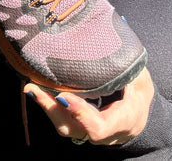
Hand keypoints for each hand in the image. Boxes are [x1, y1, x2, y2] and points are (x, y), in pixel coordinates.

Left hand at [24, 68, 153, 145]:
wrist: (138, 117)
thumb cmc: (140, 95)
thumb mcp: (141, 80)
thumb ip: (128, 68)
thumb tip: (116, 39)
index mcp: (122, 122)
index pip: (98, 126)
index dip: (80, 113)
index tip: (63, 96)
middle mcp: (103, 133)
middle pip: (73, 128)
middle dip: (52, 108)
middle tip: (34, 89)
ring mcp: (88, 132)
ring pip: (64, 125)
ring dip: (46, 106)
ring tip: (31, 88)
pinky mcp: (77, 126)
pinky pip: (61, 119)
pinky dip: (48, 104)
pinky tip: (36, 89)